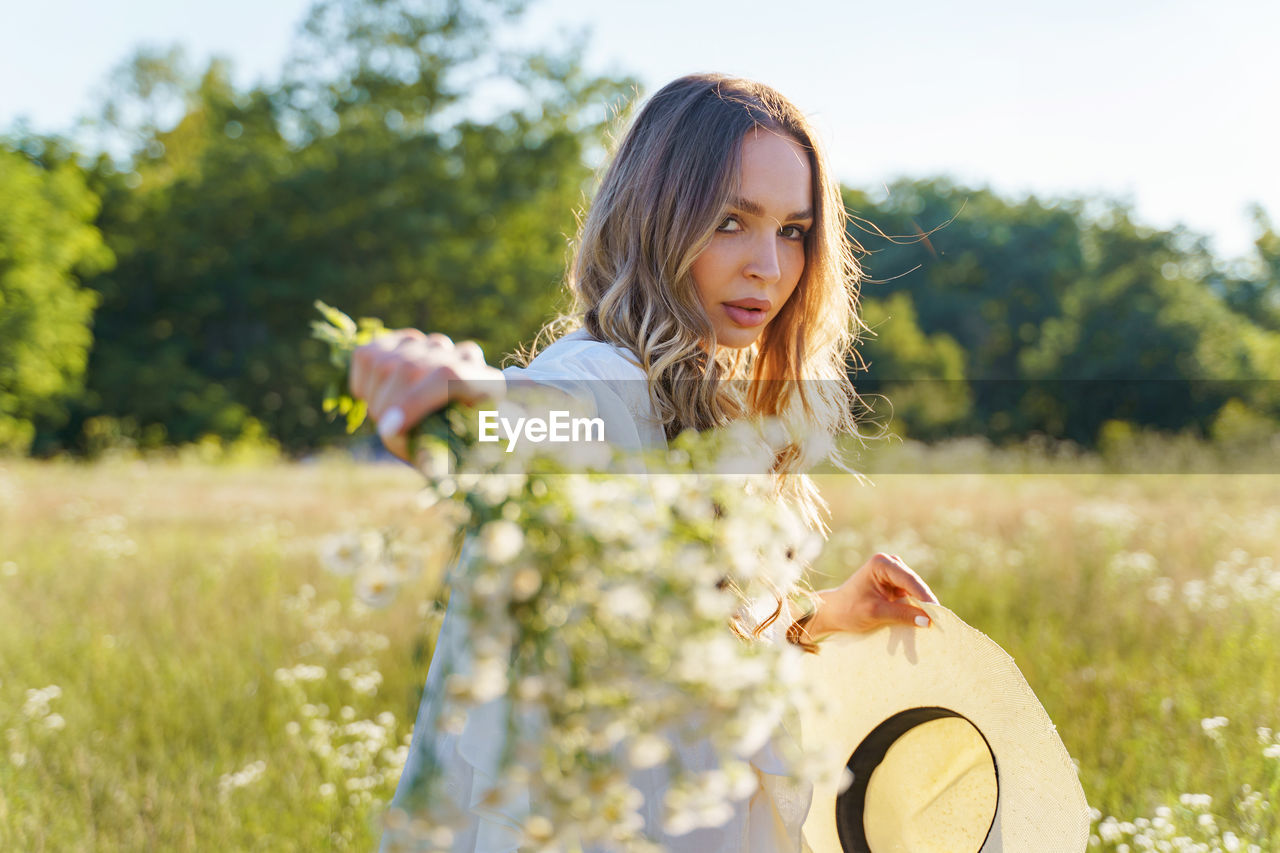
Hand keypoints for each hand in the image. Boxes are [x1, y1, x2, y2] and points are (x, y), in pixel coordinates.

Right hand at [349, 329, 504, 460]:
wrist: (465, 421)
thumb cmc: (460, 448)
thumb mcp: (459, 460)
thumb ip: (440, 456)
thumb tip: (418, 458)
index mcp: (488, 386)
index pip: (449, 377)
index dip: (414, 402)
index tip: (389, 432)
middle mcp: (463, 358)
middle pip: (409, 370)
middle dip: (388, 408)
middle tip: (391, 433)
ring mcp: (435, 345)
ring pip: (384, 363)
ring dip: (377, 400)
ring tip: (391, 418)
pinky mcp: (405, 341)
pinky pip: (367, 356)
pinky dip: (362, 384)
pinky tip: (378, 398)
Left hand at [804, 552, 937, 638]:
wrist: (834, 612)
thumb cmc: (849, 610)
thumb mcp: (875, 613)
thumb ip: (902, 615)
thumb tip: (928, 620)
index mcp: (881, 563)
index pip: (909, 580)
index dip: (925, 596)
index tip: (937, 613)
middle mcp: (890, 564)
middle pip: (915, 585)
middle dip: (926, 603)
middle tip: (941, 621)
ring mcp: (894, 574)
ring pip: (915, 592)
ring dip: (922, 608)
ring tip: (935, 624)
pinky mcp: (896, 586)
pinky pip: (911, 598)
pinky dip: (915, 610)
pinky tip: (924, 621)